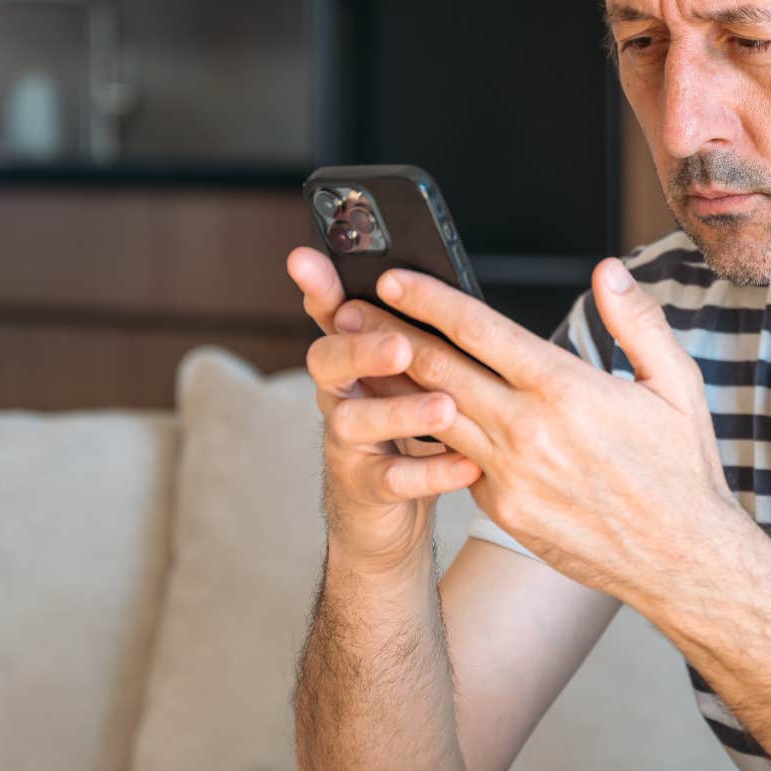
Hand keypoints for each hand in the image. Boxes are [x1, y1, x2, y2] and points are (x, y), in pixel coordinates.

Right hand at [286, 246, 480, 575]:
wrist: (392, 511)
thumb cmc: (411, 427)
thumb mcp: (414, 373)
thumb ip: (422, 333)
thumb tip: (444, 283)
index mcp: (354, 356)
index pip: (330, 312)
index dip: (317, 288)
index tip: (305, 259)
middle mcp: (341, 393)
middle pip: (329, 360)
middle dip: (361, 348)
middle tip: (401, 346)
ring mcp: (348, 442)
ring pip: (354, 421)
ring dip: (400, 411)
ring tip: (445, 407)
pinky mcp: (366, 488)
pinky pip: (393, 479)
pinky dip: (430, 472)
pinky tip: (466, 464)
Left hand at [364, 257, 744, 601]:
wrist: (681, 560)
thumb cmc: (682, 468)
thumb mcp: (677, 384)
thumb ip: (636, 322)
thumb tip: (606, 272)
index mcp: (567, 390)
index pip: (480, 331)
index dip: (430, 300)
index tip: (394, 278)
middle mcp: (528, 432)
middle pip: (438, 370)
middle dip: (387, 334)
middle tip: (346, 307)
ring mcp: (509, 476)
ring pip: (433, 417)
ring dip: (390, 384)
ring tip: (357, 356)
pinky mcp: (502, 510)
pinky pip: (456, 461)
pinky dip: (425, 433)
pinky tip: (403, 413)